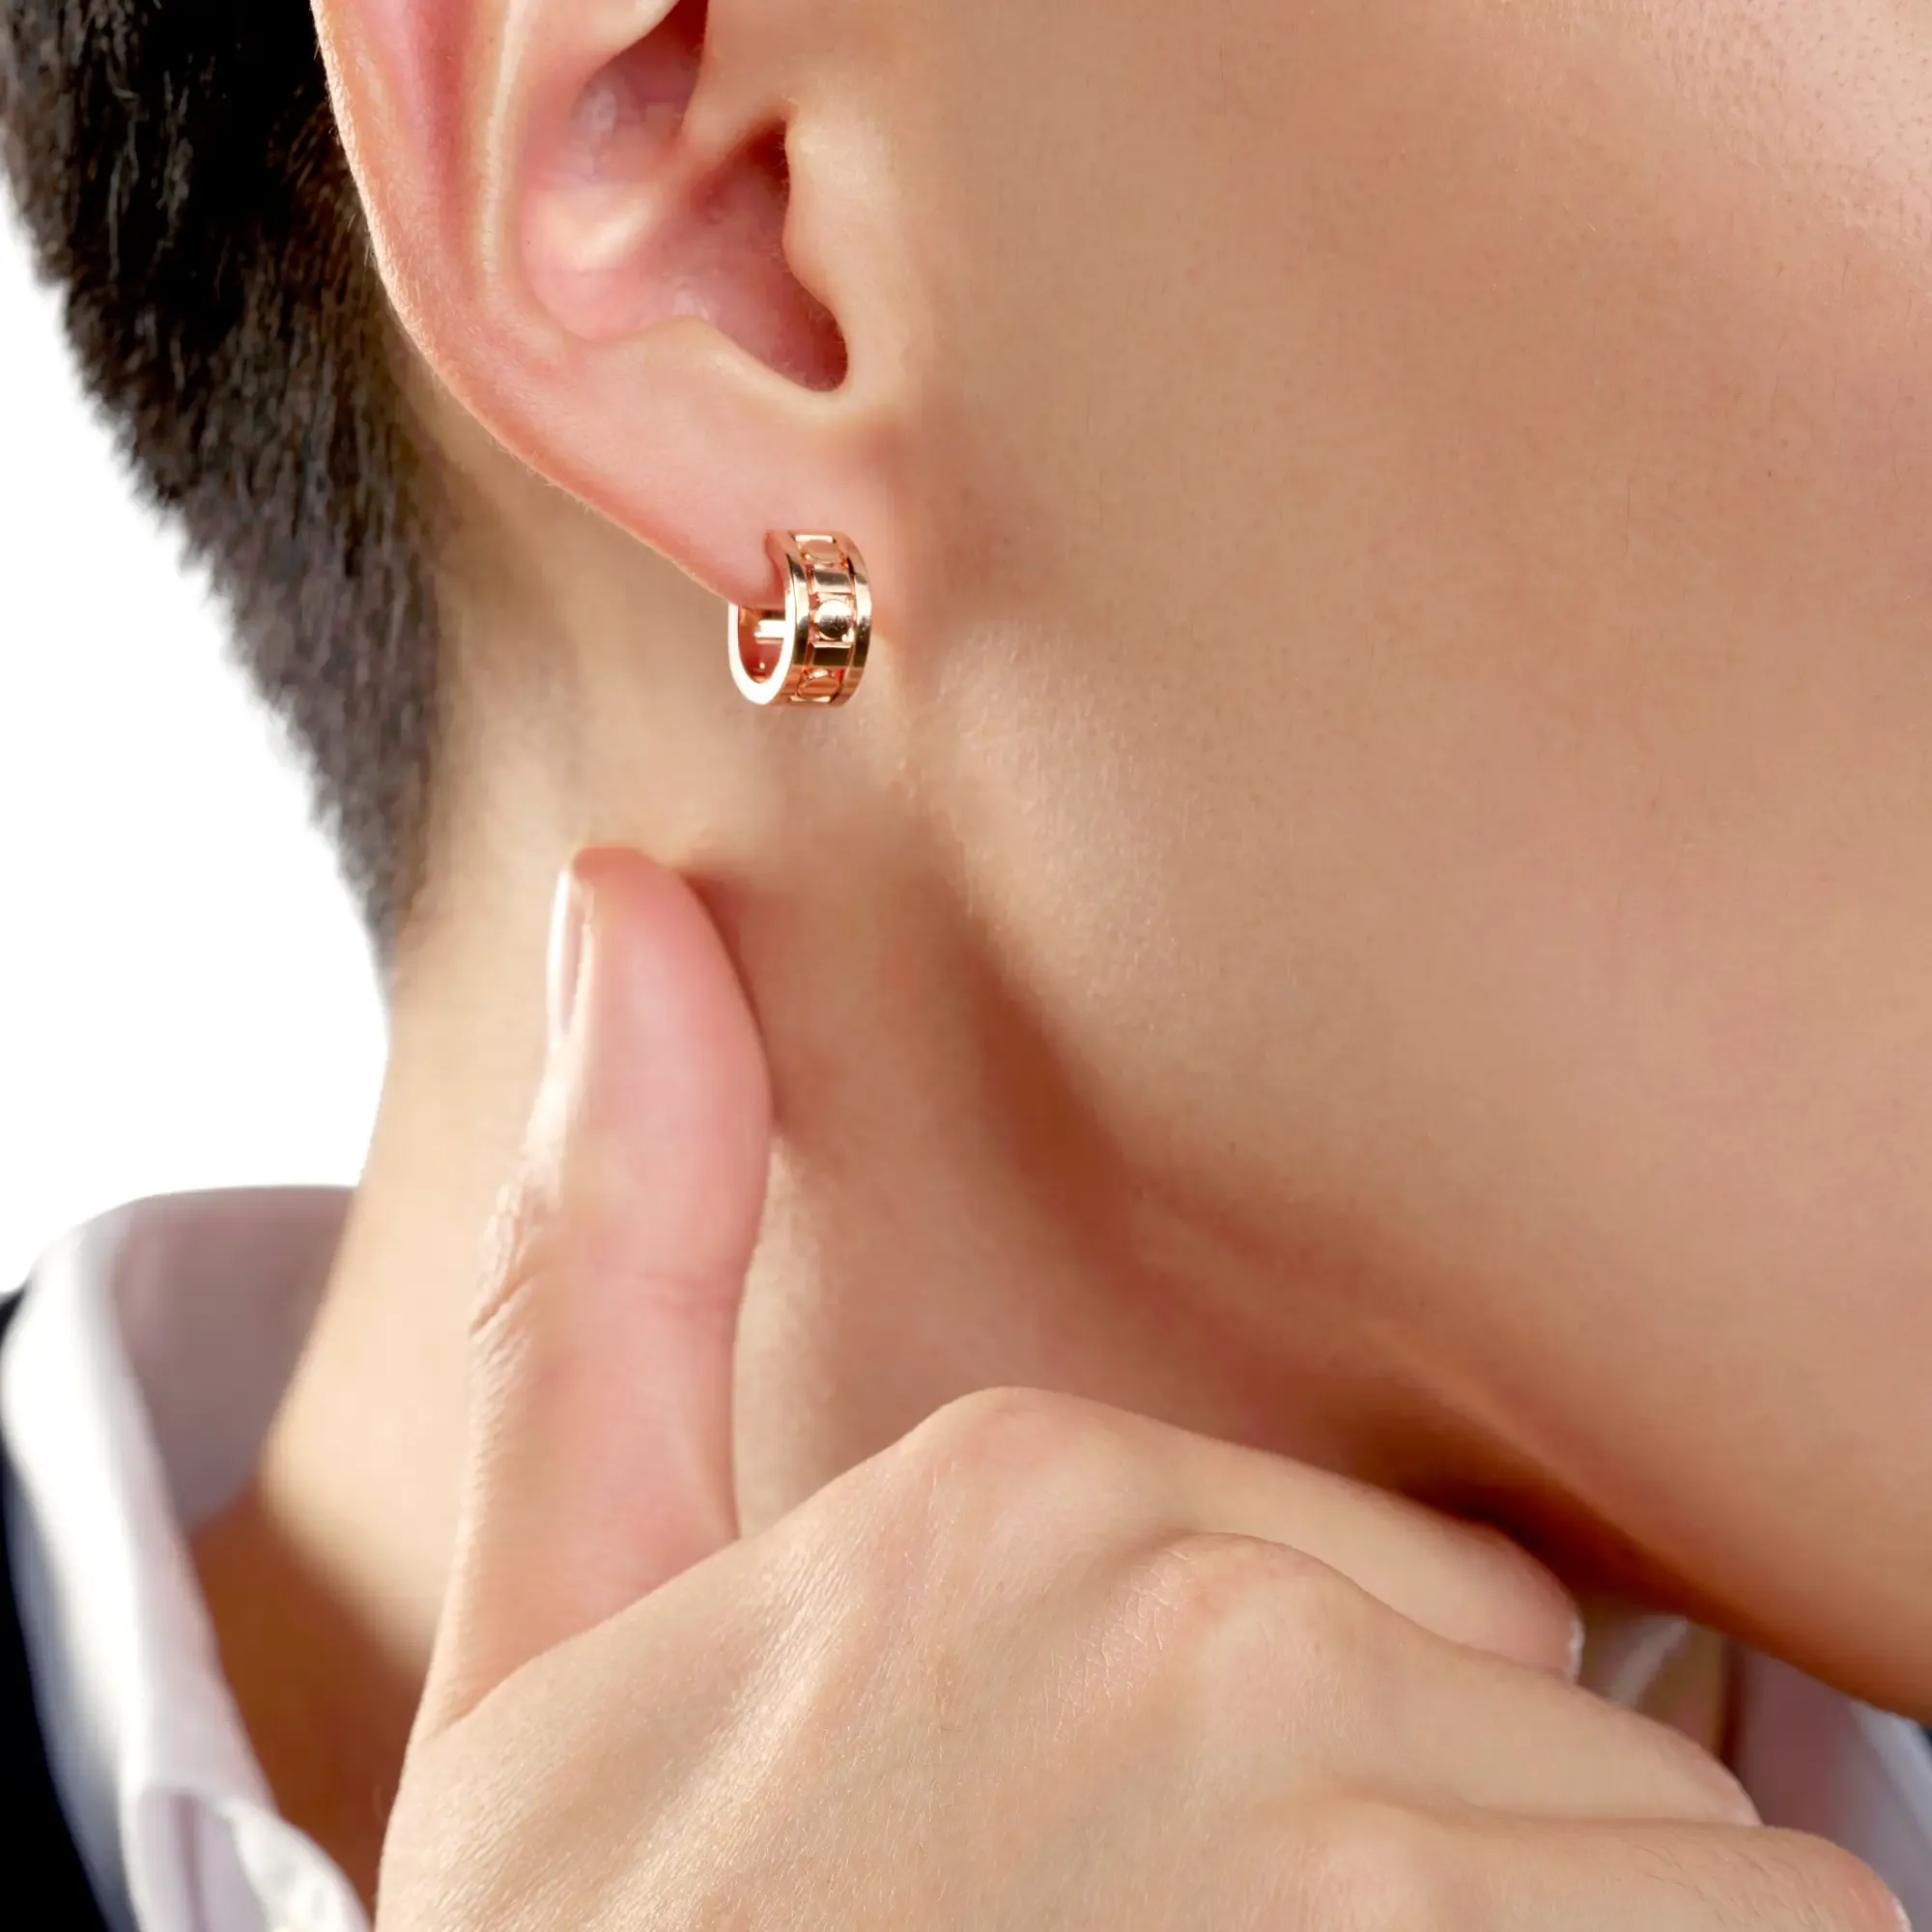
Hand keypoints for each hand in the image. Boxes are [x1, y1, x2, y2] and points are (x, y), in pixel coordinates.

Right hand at [377, 846, 1905, 1931]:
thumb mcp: (556, 1633)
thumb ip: (618, 1261)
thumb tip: (623, 901)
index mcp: (1027, 1490)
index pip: (1431, 1587)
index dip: (1372, 1755)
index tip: (1216, 1876)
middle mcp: (1201, 1628)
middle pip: (1555, 1718)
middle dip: (1481, 1861)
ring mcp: (1340, 1848)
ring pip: (1690, 1865)